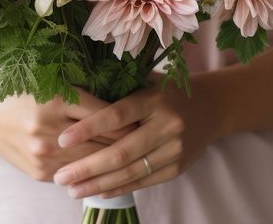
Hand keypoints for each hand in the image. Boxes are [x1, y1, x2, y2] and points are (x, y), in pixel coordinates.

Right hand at [0, 78, 136, 182]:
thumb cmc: (25, 92)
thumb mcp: (53, 83)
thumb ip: (85, 96)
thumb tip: (124, 107)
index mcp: (57, 99)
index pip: (105, 115)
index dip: (129, 119)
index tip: (146, 120)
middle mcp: (50, 129)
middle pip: (102, 142)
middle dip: (128, 142)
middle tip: (149, 140)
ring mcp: (44, 155)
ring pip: (92, 162)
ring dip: (114, 161)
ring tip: (136, 156)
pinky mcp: (40, 173)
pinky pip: (75, 173)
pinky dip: (91, 171)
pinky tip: (108, 168)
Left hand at [51, 70, 229, 200]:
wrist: (210, 106)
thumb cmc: (166, 90)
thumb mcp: (146, 81)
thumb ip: (118, 91)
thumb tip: (75, 100)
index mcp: (154, 98)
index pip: (117, 115)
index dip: (89, 128)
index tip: (62, 139)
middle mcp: (166, 125)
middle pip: (122, 152)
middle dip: (87, 167)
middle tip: (61, 176)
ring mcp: (174, 149)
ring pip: (131, 172)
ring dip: (99, 184)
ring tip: (72, 189)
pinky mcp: (177, 168)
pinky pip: (143, 181)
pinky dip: (118, 188)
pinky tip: (98, 192)